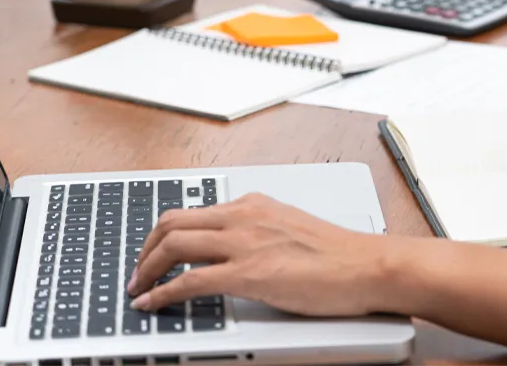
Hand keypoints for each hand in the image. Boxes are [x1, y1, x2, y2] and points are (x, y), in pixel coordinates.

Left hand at [126, 193, 395, 315]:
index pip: (192, 211)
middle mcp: (243, 216)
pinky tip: (153, 302)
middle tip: (138, 271)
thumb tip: (238, 249)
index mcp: (252, 204)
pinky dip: (163, 292)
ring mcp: (245, 243)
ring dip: (147, 268)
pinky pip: (191, 281)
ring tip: (138, 288)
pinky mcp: (250, 273)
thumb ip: (259, 232)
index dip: (163, 233)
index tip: (153, 251)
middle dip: (146, 248)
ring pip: (174, 245)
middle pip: (172, 222)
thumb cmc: (339, 255)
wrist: (368, 266)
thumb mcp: (290, 229)